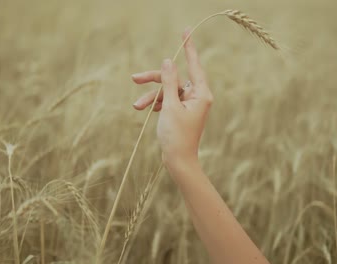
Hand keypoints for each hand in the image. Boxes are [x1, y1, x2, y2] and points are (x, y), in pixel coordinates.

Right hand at [131, 29, 212, 170]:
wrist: (178, 160)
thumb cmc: (176, 135)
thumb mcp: (169, 106)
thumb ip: (168, 82)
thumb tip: (168, 61)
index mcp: (201, 94)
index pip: (194, 65)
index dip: (189, 48)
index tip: (186, 32)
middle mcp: (197, 96)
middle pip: (174, 78)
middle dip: (154, 79)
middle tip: (135, 78)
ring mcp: (189, 103)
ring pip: (168, 89)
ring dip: (152, 96)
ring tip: (137, 106)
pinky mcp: (181, 110)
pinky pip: (167, 99)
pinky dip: (156, 103)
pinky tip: (146, 109)